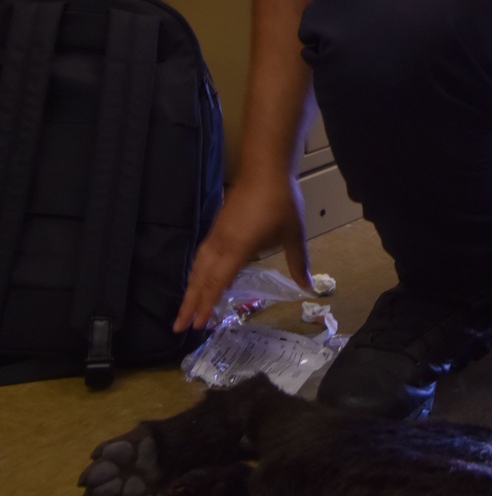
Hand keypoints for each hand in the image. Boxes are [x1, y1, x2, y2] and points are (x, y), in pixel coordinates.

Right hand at [173, 172, 311, 332]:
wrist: (265, 168)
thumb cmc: (281, 201)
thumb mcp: (294, 233)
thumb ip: (297, 262)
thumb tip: (308, 287)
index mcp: (238, 249)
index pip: (218, 283)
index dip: (207, 305)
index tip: (197, 325)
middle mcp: (222, 244)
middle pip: (201, 278)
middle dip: (189, 303)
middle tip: (178, 327)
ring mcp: (217, 233)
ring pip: (198, 266)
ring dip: (190, 288)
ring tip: (184, 307)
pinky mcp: (217, 225)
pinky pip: (201, 254)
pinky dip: (196, 271)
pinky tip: (198, 277)